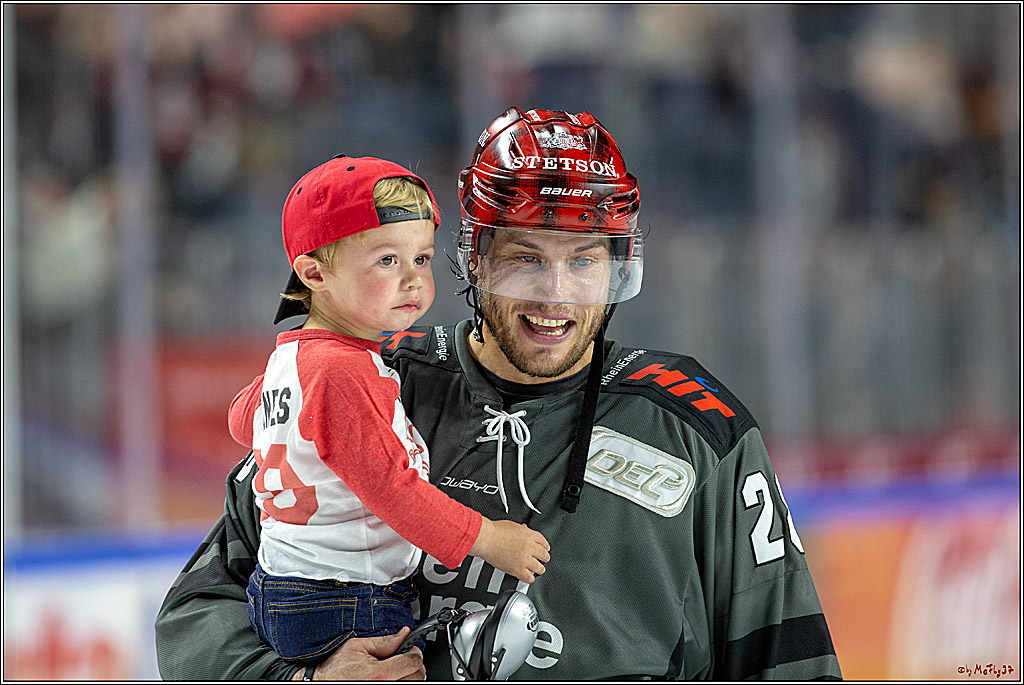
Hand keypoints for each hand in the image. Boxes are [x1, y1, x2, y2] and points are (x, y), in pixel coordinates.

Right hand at [294, 627, 425, 680]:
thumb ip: (383, 641)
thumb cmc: (335, 667)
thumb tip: (403, 633)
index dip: (414, 651)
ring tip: (397, 667)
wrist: (322, 681)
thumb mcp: (357, 646)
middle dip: (414, 663)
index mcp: (379, 674)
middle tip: (405, 656)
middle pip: (417, 676)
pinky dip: (402, 681)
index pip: (413, 662)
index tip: (410, 648)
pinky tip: (393, 676)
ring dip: (410, 675)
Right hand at [470, 518, 550, 583]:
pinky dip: (530, 578)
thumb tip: (525, 530)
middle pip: (544, 555)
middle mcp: (529, 547)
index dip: (545, 547)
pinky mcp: (517, 569)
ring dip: (540, 569)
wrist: (486, 539)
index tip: (545, 549)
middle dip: (544, 558)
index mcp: (529, 535)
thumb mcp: (513, 525)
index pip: (543, 542)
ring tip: (539, 569)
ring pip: (539, 568)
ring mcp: (524, 559)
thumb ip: (522, 530)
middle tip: (543, 559)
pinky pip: (529, 578)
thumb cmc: (495, 531)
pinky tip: (528, 577)